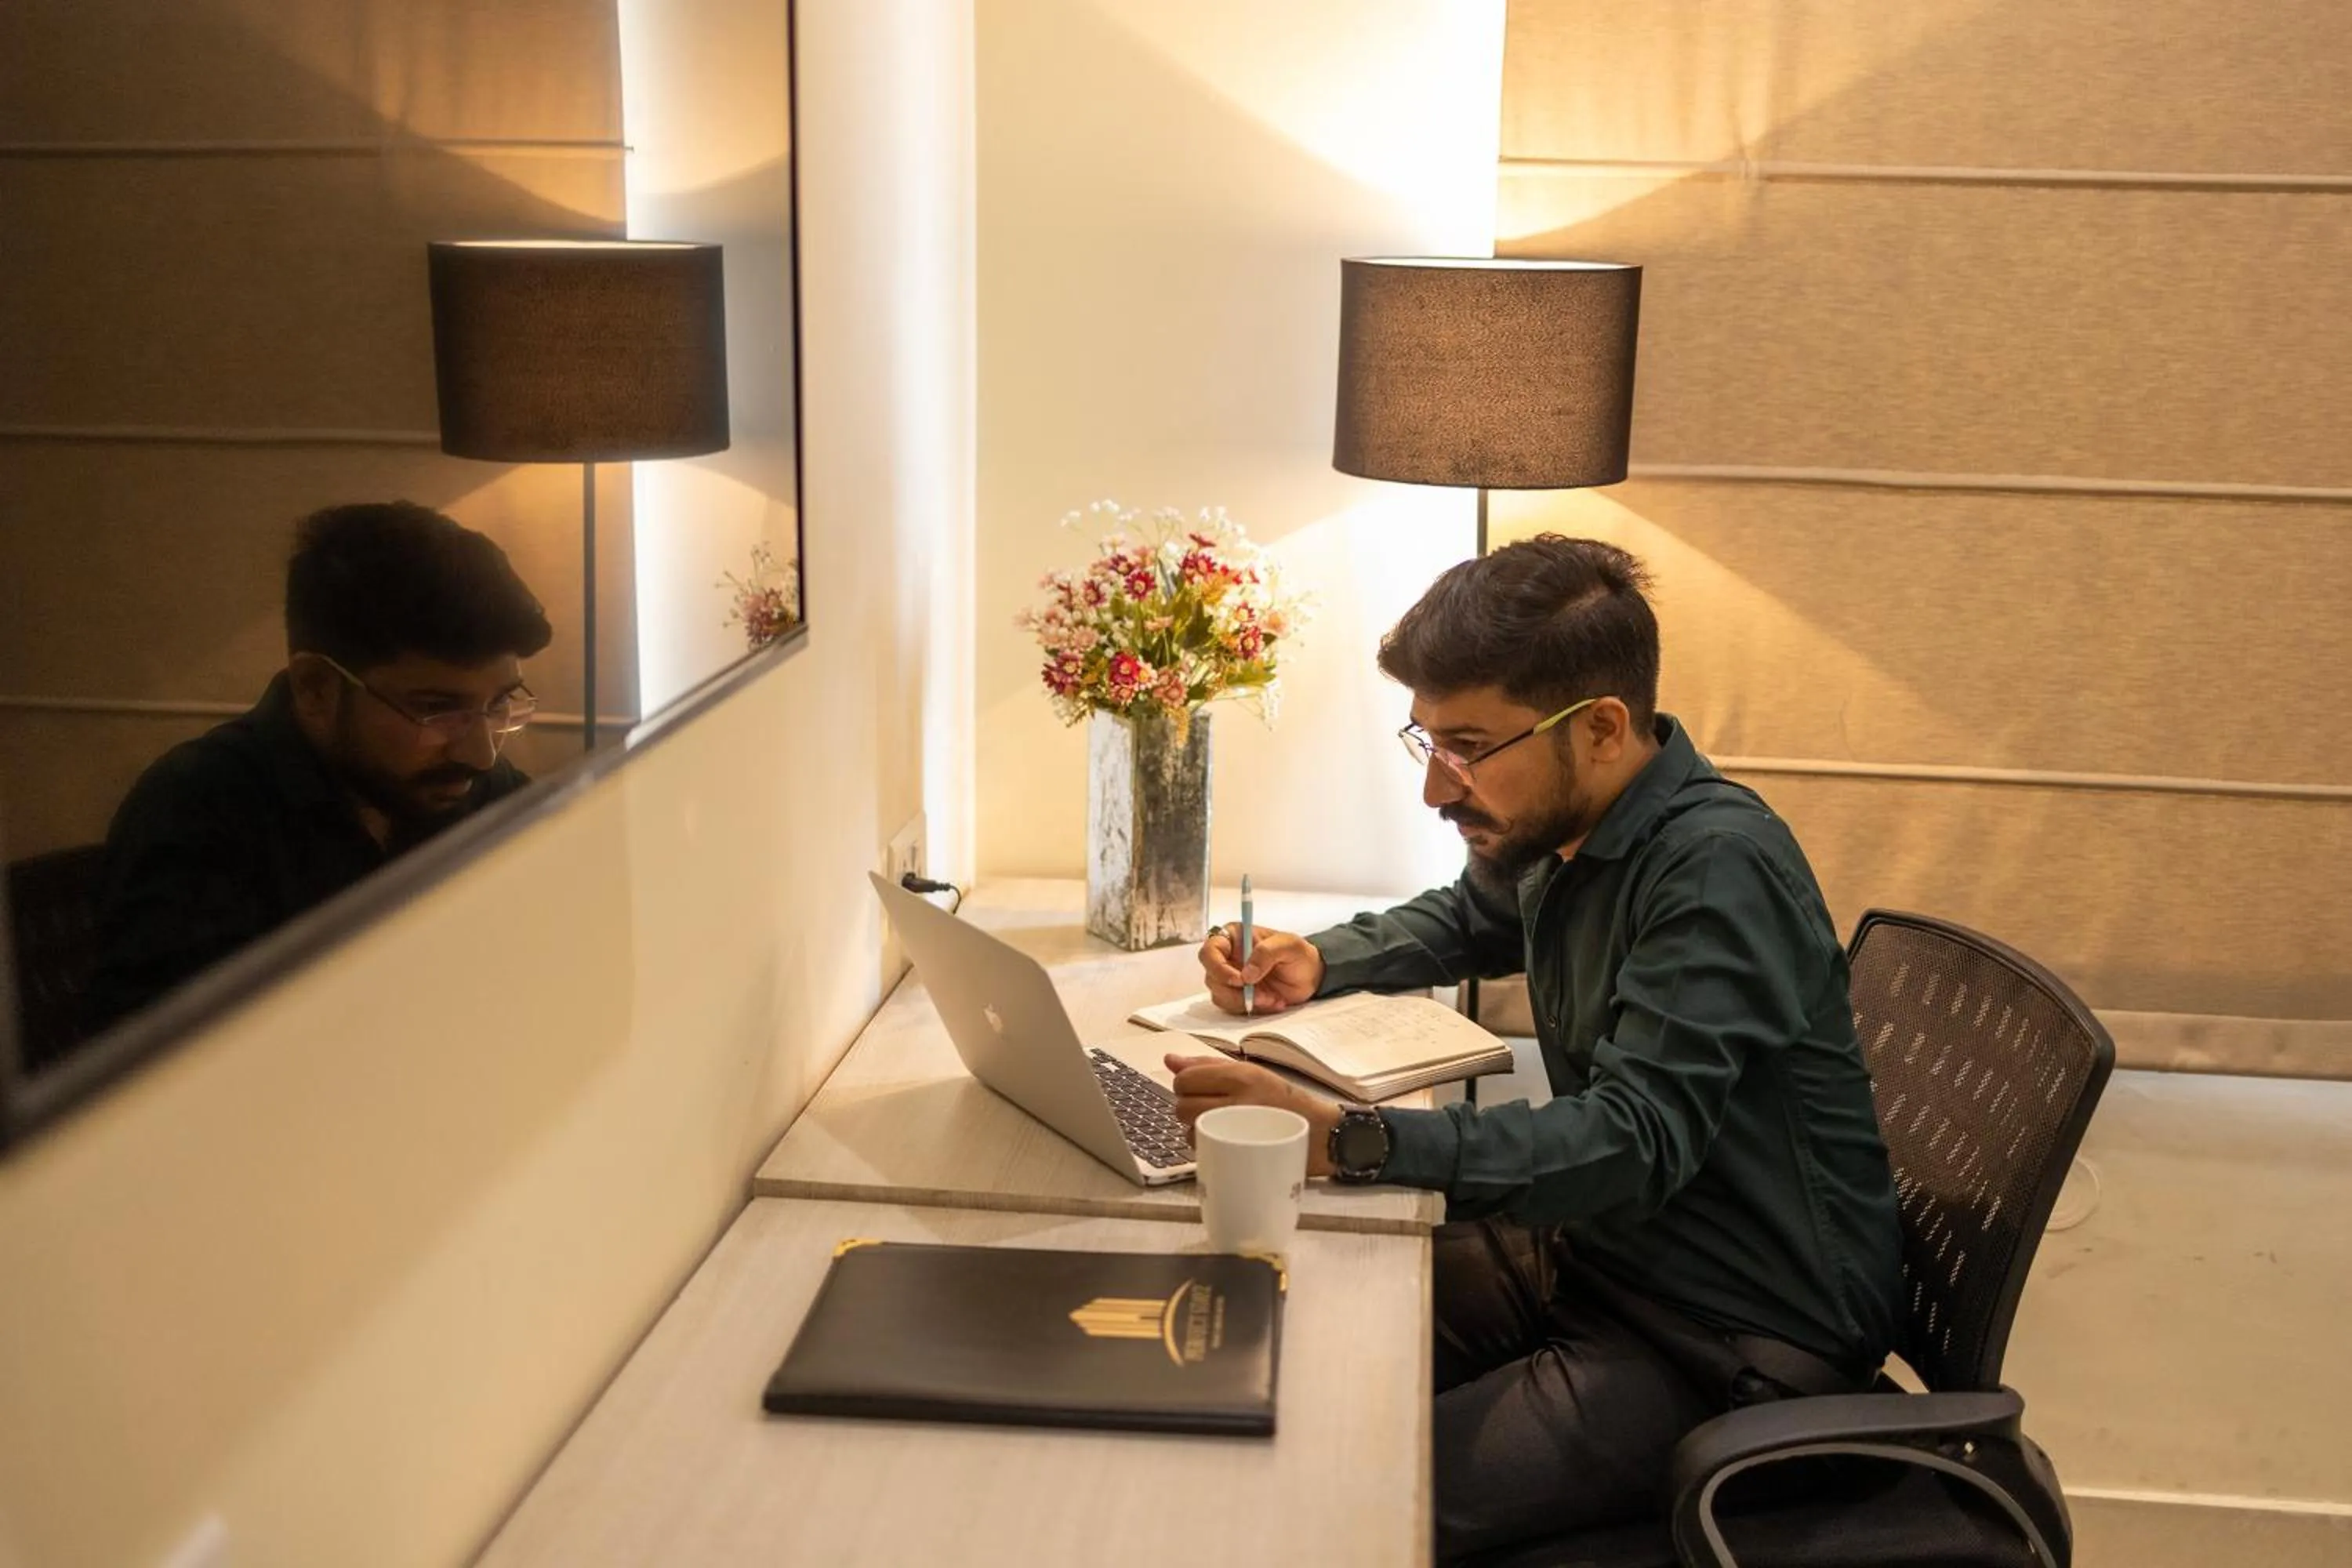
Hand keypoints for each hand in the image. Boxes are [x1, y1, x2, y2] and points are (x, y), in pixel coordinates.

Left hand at [1165, 1054, 1338, 1176]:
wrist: (1319, 1132)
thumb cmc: (1282, 1100)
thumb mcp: (1250, 1072)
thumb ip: (1207, 1065)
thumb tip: (1169, 1060)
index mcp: (1241, 1076)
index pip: (1185, 1079)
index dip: (1186, 1085)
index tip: (1201, 1089)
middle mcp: (1237, 1101)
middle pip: (1182, 1106)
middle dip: (1189, 1107)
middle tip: (1212, 1108)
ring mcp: (1237, 1130)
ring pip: (1188, 1130)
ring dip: (1197, 1128)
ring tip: (1223, 1124)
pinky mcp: (1237, 1153)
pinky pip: (1202, 1148)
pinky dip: (1207, 1144)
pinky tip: (1226, 1139)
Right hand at [1197, 924, 1324, 1015]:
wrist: (1310, 976)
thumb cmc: (1299, 954)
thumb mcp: (1289, 945)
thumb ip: (1266, 953)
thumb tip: (1246, 974)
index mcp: (1235, 938)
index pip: (1210, 951)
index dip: (1218, 967)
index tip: (1240, 980)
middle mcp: (1228, 958)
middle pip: (1211, 977)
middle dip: (1236, 991)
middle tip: (1261, 994)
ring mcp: (1231, 979)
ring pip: (1220, 995)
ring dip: (1246, 1001)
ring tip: (1272, 998)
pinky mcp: (1237, 996)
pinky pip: (1233, 1007)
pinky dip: (1252, 1008)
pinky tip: (1273, 1002)